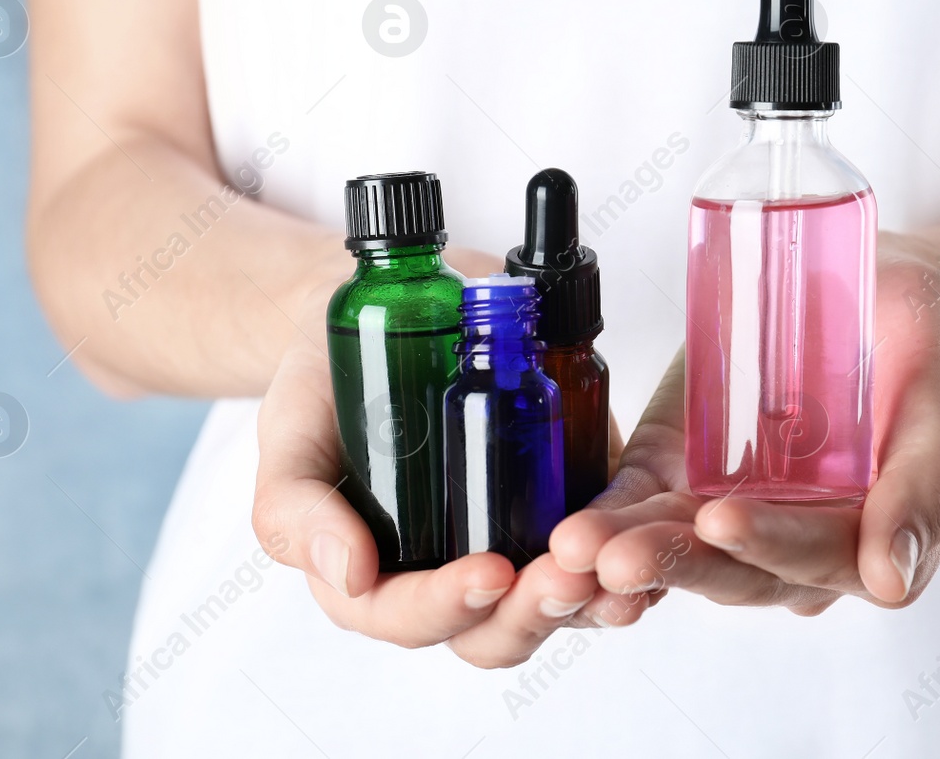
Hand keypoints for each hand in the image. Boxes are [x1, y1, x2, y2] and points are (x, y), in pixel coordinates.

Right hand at [251, 246, 639, 668]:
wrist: (388, 308)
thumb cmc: (327, 381)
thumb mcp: (288, 433)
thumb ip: (294, 506)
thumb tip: (346, 573)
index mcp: (373, 576)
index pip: (408, 618)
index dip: (447, 607)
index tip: (487, 573)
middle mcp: (446, 574)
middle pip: (496, 630)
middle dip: (534, 612)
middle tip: (566, 575)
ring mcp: (511, 543)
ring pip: (559, 604)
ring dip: (593, 596)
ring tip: (620, 568)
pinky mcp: (564, 503)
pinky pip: (602, 549)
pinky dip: (629, 551)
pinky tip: (651, 534)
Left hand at [549, 233, 939, 612]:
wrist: (871, 290)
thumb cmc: (917, 345)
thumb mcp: (938, 402)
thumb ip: (921, 490)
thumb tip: (889, 585)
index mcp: (865, 540)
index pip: (815, 558)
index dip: (769, 544)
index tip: (720, 520)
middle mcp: (792, 546)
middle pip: (732, 569)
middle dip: (673, 563)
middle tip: (615, 559)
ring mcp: (729, 514)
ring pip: (676, 551)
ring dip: (623, 556)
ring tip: (575, 549)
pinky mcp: (676, 479)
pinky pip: (636, 510)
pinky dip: (603, 522)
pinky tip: (567, 531)